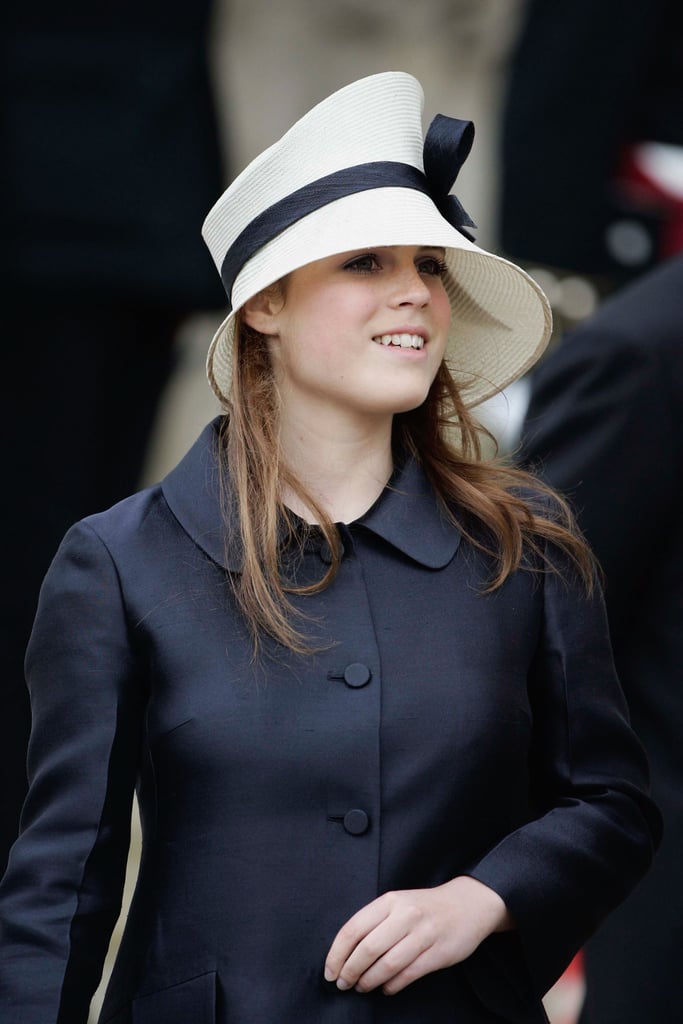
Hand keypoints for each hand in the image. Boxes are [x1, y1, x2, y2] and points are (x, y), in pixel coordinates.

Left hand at [324, 875, 511, 995]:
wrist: (468, 904)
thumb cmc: (424, 907)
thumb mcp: (397, 903)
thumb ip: (374, 922)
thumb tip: (344, 953)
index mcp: (390, 901)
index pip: (353, 929)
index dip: (337, 954)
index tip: (330, 971)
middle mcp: (405, 915)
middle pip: (367, 949)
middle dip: (350, 971)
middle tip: (343, 984)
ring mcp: (424, 934)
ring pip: (387, 965)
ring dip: (369, 981)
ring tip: (362, 987)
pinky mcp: (439, 953)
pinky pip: (409, 974)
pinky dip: (392, 985)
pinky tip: (385, 988)